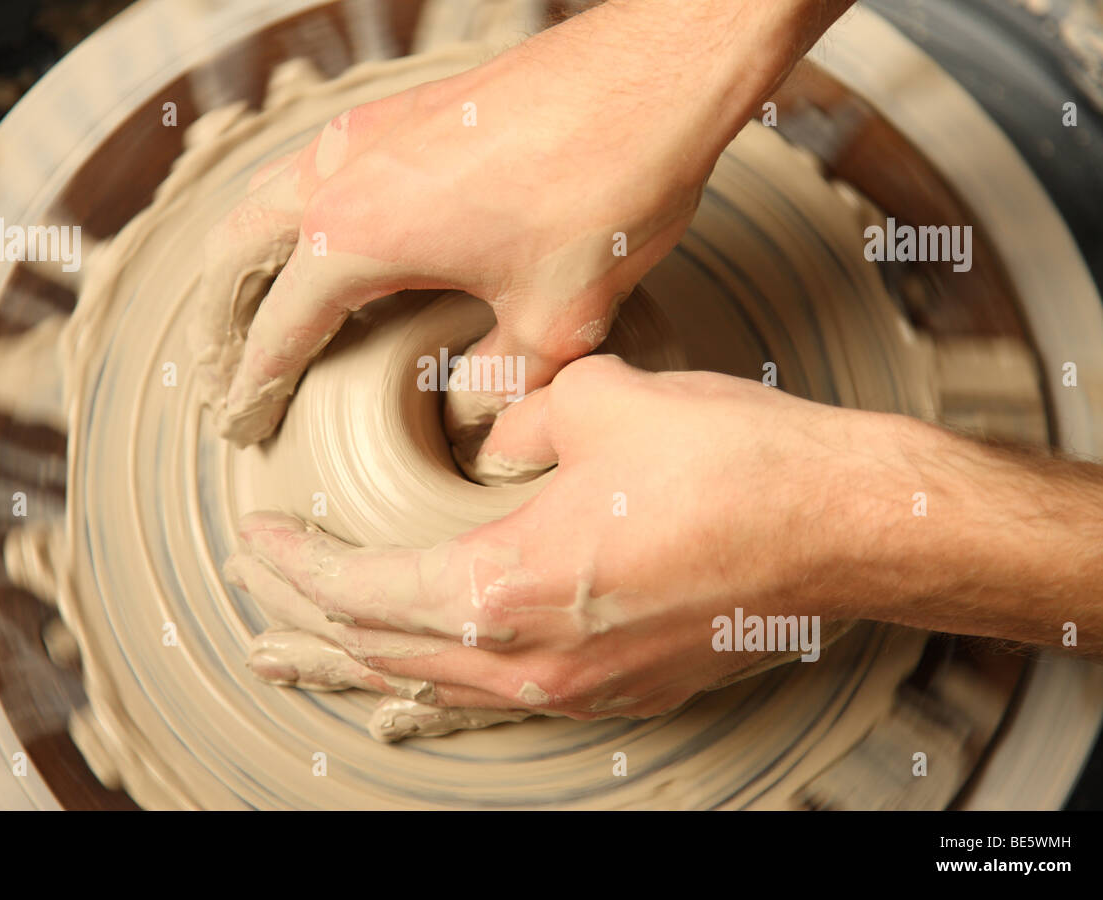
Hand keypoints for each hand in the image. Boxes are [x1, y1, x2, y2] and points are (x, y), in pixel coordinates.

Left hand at [226, 355, 901, 737]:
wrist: (849, 527)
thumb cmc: (734, 466)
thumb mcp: (600, 402)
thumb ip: (520, 415)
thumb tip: (499, 434)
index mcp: (509, 591)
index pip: (362, 593)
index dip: (296, 566)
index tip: (254, 537)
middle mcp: (535, 662)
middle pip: (385, 656)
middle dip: (310, 623)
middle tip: (256, 599)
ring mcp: (582, 689)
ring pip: (437, 690)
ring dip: (362, 668)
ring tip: (303, 660)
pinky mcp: (622, 688)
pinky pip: (499, 700)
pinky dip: (437, 685)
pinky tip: (417, 688)